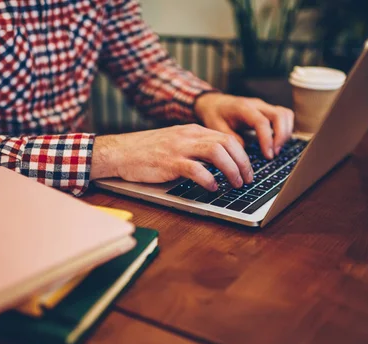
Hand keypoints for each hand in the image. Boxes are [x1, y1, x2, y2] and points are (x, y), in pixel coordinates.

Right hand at [90, 124, 253, 190]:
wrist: (119, 152)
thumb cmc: (146, 152)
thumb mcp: (175, 143)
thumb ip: (195, 149)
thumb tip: (219, 164)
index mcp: (192, 131)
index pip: (227, 138)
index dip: (242, 155)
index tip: (247, 170)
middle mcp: (189, 136)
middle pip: (228, 143)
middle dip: (243, 163)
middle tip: (247, 179)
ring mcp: (179, 148)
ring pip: (217, 153)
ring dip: (231, 170)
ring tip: (235, 184)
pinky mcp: (170, 162)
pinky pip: (196, 169)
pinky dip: (209, 180)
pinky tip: (213, 188)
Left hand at [194, 93, 293, 159]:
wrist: (213, 103)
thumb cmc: (214, 115)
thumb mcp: (216, 129)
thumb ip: (232, 140)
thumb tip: (245, 152)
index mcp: (243, 108)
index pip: (262, 122)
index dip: (267, 140)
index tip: (268, 156)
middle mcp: (256, 104)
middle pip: (280, 115)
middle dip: (281, 136)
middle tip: (274, 154)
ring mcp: (264, 106)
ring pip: (285, 114)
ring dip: (285, 133)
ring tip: (275, 149)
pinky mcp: (267, 110)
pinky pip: (284, 116)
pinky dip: (285, 129)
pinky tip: (276, 142)